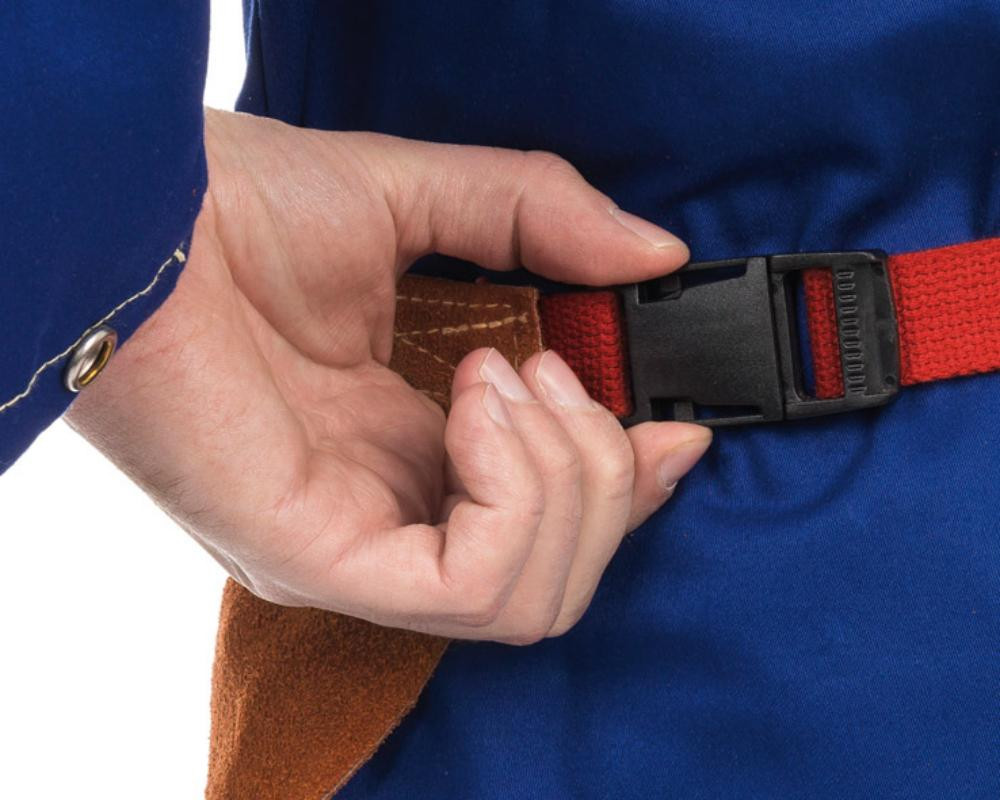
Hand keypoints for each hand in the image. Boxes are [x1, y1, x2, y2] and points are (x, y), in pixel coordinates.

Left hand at [66, 109, 710, 643]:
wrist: (144, 216)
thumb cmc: (252, 211)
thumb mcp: (424, 200)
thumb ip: (540, 219)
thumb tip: (655, 256)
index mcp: (414, 452)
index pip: (553, 525)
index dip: (630, 488)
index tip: (675, 426)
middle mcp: (392, 519)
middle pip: (560, 578)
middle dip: (599, 470)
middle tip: (533, 368)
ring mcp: (361, 553)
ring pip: (534, 599)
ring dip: (561, 475)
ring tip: (496, 376)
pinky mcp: (328, 563)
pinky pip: (475, 588)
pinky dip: (513, 491)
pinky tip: (472, 404)